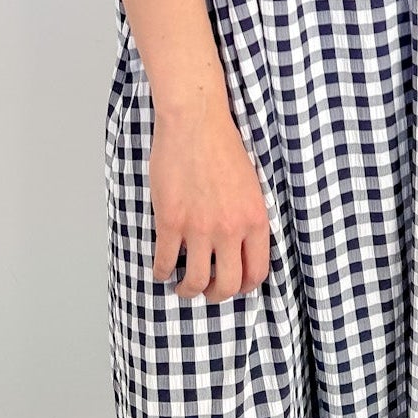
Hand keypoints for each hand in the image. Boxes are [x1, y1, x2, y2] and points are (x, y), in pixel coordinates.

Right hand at [149, 106, 270, 301]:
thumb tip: (240, 246)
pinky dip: (161, 272)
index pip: (256, 272)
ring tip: (182, 286)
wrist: (196, 122)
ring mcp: (200, 228)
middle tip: (207, 292)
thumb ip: (248, 219)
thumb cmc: (223, 146)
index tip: (233, 285)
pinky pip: (165, 261)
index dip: (244, 286)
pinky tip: (160, 270)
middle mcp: (230, 229)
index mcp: (255, 220)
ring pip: (196, 281)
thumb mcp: (251, 187)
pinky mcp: (171, 221)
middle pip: (228, 285)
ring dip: (188, 290)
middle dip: (217, 295)